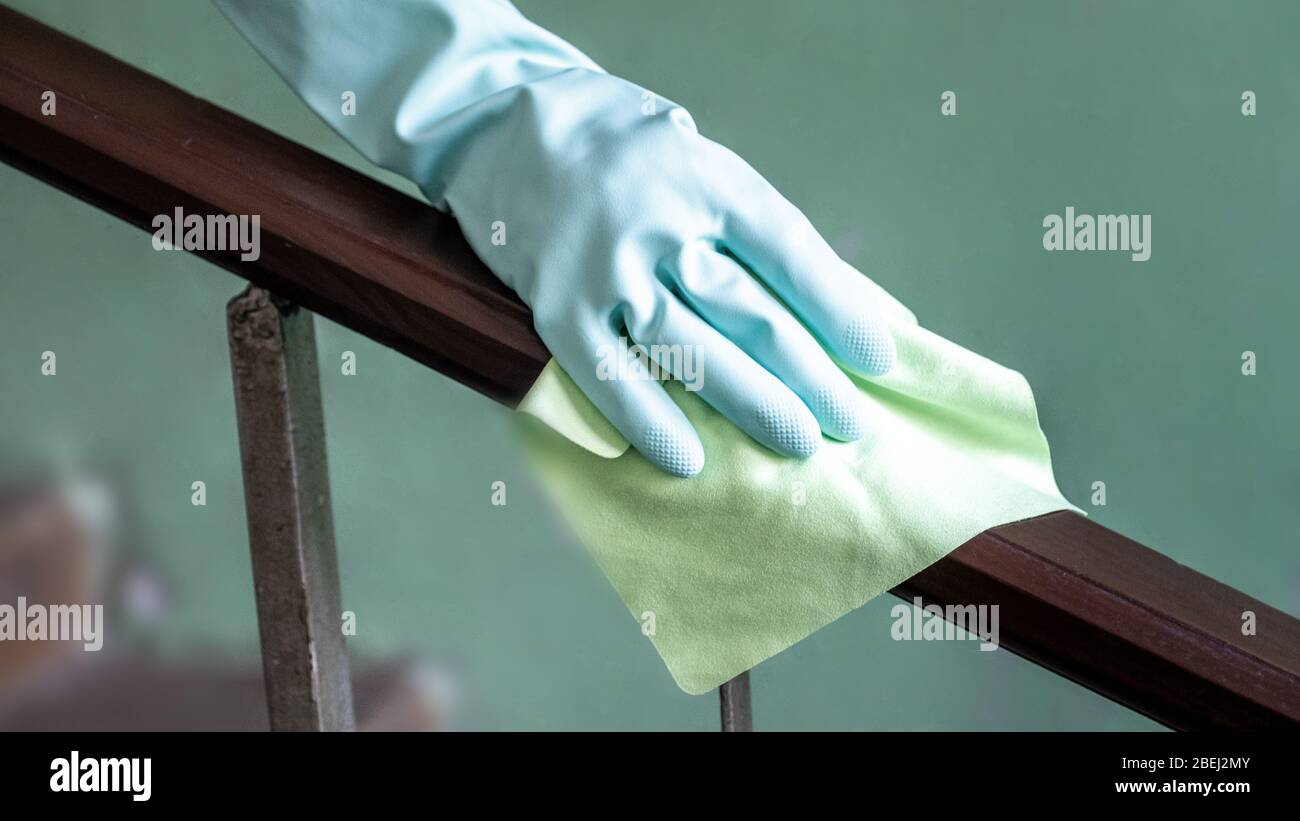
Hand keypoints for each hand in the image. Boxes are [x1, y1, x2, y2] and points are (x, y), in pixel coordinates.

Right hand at [450, 69, 894, 474]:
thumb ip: (746, 225)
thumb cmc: (621, 153)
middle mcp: (662, 223)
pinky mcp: (557, 304)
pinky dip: (650, 421)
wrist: (505, 125)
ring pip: (693, 353)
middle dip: (811, 377)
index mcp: (708, 180)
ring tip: (799, 446)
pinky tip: (688, 459)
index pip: (791, 254)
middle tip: (850, 425)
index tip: (878, 361)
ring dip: (753, 406)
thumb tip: (832, 299)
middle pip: (753, 315)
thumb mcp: (695, 161)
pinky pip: (609, 376)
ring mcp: (607, 267)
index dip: (840, 312)